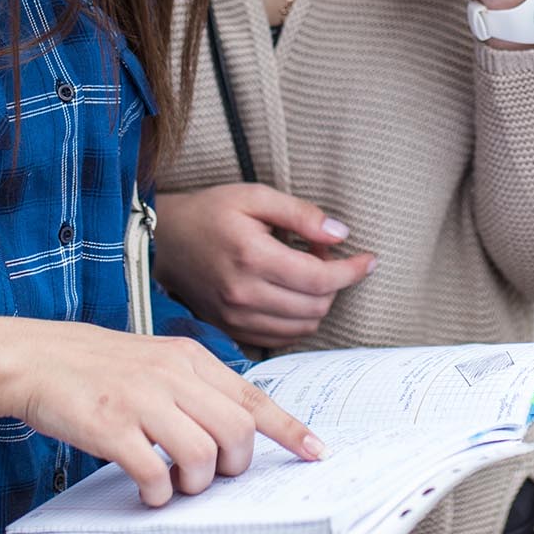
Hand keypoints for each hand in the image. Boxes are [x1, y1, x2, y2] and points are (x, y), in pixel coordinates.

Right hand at [0, 317, 324, 506]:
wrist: (37, 357)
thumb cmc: (97, 366)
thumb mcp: (157, 361)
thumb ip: (196, 388)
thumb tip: (235, 431)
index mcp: (190, 358)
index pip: (254, 398)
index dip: (289, 430)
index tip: (315, 452)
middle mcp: (172, 375)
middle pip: (236, 433)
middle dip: (232, 468)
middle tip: (212, 476)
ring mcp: (142, 400)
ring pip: (202, 456)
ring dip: (195, 484)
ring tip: (175, 483)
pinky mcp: (111, 427)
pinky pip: (154, 474)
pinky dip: (157, 493)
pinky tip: (146, 489)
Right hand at [153, 184, 373, 348]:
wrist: (165, 242)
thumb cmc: (211, 213)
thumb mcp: (255, 196)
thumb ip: (300, 214)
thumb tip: (340, 233)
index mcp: (252, 256)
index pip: (319, 278)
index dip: (352, 271)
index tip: (369, 260)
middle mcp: (244, 293)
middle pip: (316, 305)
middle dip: (335, 282)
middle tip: (323, 255)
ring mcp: (236, 317)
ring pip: (303, 326)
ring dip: (319, 302)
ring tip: (306, 272)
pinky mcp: (231, 329)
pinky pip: (282, 337)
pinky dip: (299, 319)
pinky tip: (293, 294)